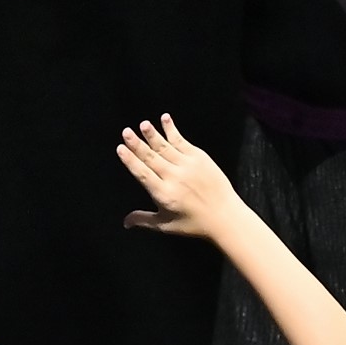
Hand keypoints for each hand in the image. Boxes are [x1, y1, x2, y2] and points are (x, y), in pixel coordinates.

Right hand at [112, 114, 237, 235]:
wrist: (225, 216)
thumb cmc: (195, 224)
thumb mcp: (165, 225)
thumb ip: (143, 220)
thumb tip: (125, 222)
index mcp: (164, 194)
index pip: (142, 174)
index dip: (130, 161)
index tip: (120, 149)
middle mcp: (174, 178)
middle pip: (151, 157)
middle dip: (137, 144)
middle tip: (126, 132)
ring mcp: (188, 166)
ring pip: (165, 147)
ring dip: (153, 135)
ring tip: (143, 124)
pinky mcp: (199, 158)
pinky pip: (182, 141)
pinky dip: (172, 130)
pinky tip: (165, 119)